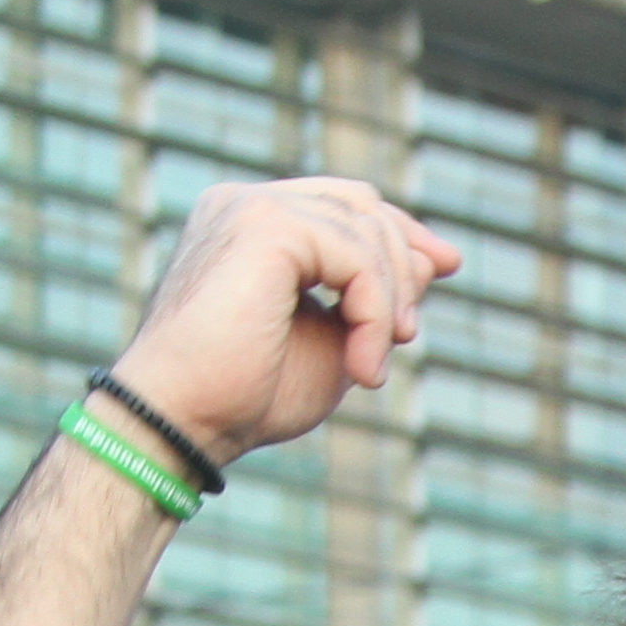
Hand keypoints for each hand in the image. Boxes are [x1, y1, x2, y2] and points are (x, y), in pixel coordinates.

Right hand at [101, 177, 463, 469]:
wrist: (182, 422)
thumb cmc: (246, 396)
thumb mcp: (334, 342)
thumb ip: (377, 299)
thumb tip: (434, 259)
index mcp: (251, 224)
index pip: (343, 202)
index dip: (399, 231)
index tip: (443, 265)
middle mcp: (244, 203)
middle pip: (361, 202)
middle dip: (404, 262)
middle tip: (406, 334)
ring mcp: (249, 207)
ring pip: (365, 227)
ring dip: (389, 302)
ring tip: (369, 368)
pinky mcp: (263, 225)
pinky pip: (355, 257)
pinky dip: (373, 314)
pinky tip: (361, 369)